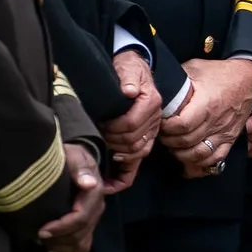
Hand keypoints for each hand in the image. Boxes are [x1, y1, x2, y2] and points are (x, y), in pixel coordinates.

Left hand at [34, 144, 104, 251]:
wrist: (74, 161)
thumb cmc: (70, 157)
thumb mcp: (74, 155)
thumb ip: (79, 167)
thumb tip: (87, 183)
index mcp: (94, 194)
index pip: (81, 218)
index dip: (61, 228)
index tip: (40, 230)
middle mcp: (95, 211)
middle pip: (80, 236)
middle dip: (57, 241)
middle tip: (36, 238)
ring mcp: (89, 221)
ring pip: (78, 246)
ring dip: (59, 250)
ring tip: (39, 246)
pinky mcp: (81, 228)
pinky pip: (74, 249)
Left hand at [99, 51, 160, 192]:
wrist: (132, 69)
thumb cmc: (127, 68)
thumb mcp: (127, 66)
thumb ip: (128, 77)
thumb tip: (129, 91)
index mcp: (151, 102)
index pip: (130, 125)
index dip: (111, 128)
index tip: (99, 122)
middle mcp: (155, 119)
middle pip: (133, 142)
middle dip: (111, 141)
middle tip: (96, 133)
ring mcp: (150, 132)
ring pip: (137, 153)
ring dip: (117, 154)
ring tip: (101, 147)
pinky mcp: (143, 140)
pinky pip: (137, 163)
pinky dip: (124, 177)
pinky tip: (108, 184)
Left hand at [160, 58, 251, 177]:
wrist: (249, 77)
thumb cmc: (220, 72)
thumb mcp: (195, 68)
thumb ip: (175, 81)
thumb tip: (156, 90)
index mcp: (207, 103)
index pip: (181, 125)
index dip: (166, 127)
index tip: (160, 122)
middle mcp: (217, 121)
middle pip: (187, 142)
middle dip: (170, 140)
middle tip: (163, 133)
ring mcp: (224, 132)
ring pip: (199, 155)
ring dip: (182, 154)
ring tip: (174, 145)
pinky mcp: (230, 139)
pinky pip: (215, 159)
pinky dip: (201, 164)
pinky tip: (190, 161)